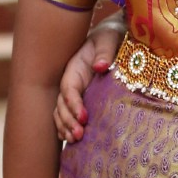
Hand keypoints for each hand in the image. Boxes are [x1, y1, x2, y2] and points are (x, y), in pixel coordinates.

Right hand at [54, 22, 122, 141]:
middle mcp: (71, 83)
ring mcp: (76, 93)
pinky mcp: (83, 101)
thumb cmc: (112, 36)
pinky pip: (69, 116)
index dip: (73, 104)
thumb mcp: (109, 38)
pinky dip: (68, 128)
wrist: (115, 38)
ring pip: (62, 113)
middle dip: (68, 121)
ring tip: (75, 140)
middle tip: (79, 135)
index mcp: (74, 68)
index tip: (84, 116)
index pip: (69, 88)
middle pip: (62, 104)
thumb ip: (105, 51)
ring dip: (66, 128)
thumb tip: (100, 67)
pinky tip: (73, 141)